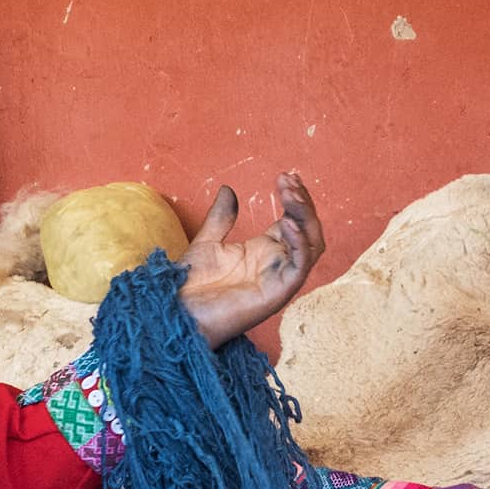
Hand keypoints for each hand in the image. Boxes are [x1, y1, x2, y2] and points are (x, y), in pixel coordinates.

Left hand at [176, 172, 323, 347]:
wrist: (177, 313)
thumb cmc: (191, 285)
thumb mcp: (207, 242)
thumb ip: (222, 218)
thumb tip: (228, 189)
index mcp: (264, 251)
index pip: (293, 220)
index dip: (294, 198)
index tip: (285, 175)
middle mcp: (276, 264)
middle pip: (308, 230)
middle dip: (303, 202)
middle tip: (288, 180)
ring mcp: (279, 279)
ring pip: (312, 245)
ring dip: (306, 218)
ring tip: (291, 195)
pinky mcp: (277, 293)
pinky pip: (300, 267)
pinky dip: (299, 244)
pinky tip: (286, 222)